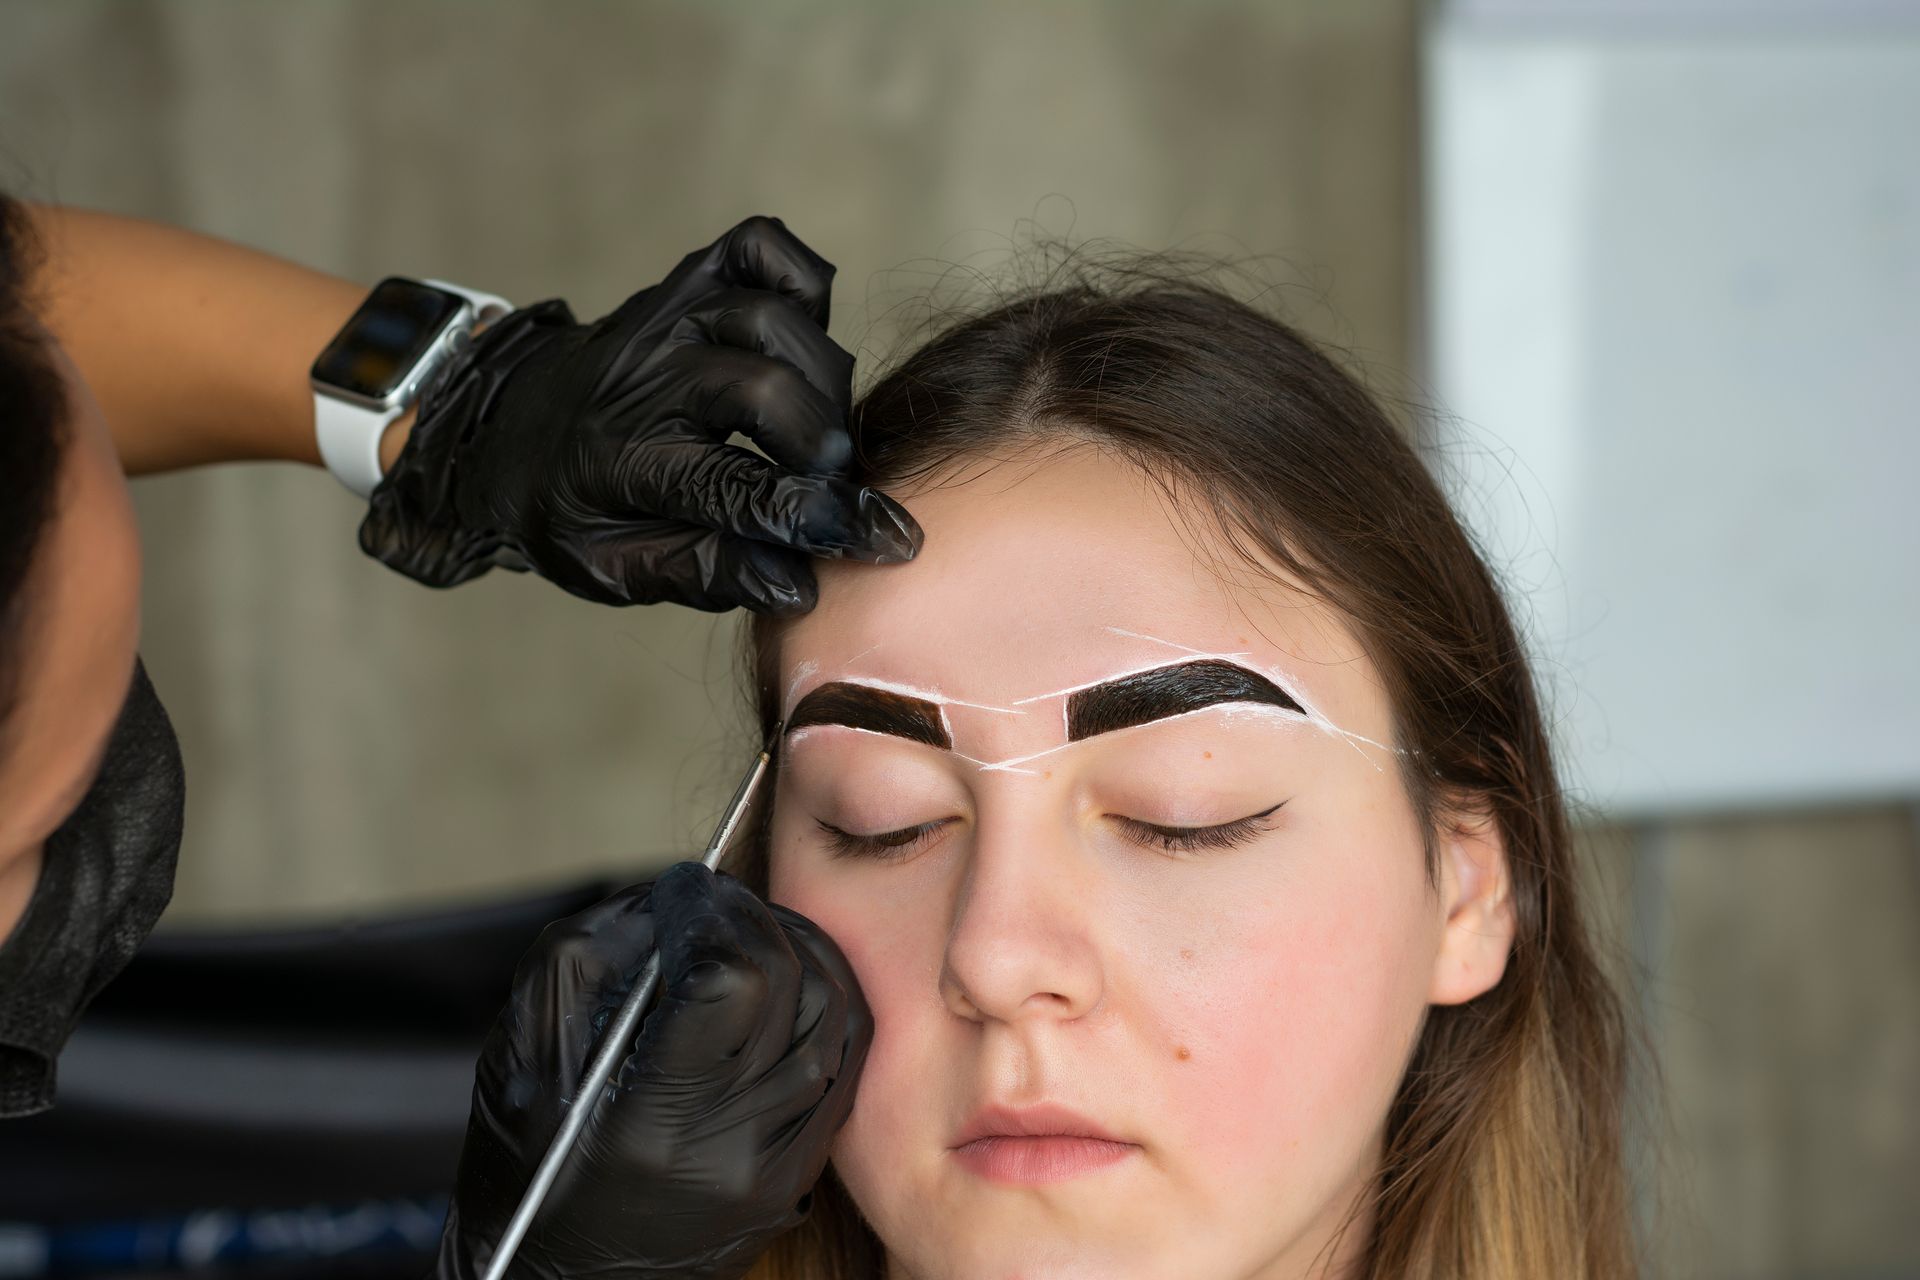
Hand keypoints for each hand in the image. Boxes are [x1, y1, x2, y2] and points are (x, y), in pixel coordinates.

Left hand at [360, 216, 920, 613]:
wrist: (501, 430)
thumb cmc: (569, 513)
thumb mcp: (615, 570)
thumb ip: (707, 576)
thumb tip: (800, 589)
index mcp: (618, 464)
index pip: (735, 489)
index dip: (820, 518)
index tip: (887, 540)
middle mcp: (641, 379)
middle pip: (760, 387)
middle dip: (819, 442)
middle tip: (833, 480)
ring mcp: (664, 317)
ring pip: (770, 316)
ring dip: (820, 376)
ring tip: (816, 426)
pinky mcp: (685, 280)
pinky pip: (761, 248)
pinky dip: (801, 281)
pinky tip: (805, 337)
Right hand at [437, 862, 871, 1279]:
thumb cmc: (527, 1175)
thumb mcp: (520, 1059)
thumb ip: (586, 960)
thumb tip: (664, 901)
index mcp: (648, 1124)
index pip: (726, 982)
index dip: (707, 913)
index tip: (681, 888)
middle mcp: (726, 1151)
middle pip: (787, 987)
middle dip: (750, 918)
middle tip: (712, 901)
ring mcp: (774, 1167)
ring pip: (832, 1019)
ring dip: (799, 951)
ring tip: (751, 930)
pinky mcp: (796, 1174)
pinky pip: (842, 1066)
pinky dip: (824, 1004)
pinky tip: (787, 980)